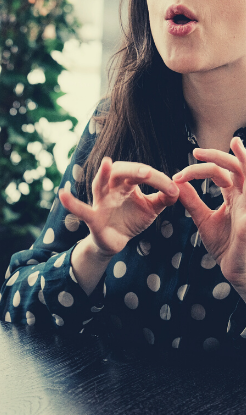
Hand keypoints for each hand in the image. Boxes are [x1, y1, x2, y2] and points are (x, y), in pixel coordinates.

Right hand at [59, 158, 178, 257]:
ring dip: (102, 174)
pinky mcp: (92, 217)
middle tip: (147, 173)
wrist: (115, 242)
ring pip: (100, 184)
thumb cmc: (131, 219)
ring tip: (106, 164)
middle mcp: (112, 188)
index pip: (142, 174)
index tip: (173, 190)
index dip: (158, 180)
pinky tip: (62, 196)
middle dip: (133, 170)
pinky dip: (72, 203)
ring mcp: (100, 201)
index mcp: (127, 183)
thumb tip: (179, 188)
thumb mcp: (151, 208)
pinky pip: (81, 210)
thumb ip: (165, 197)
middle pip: (120, 171)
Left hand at [173, 138, 245, 295]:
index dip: (200, 169)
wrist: (238, 270)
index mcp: (234, 195)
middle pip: (235, 166)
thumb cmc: (226, 246)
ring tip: (232, 145)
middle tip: (196, 153)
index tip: (178, 176)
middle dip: (216, 157)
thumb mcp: (204, 220)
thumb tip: (176, 184)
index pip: (220, 172)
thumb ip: (193, 202)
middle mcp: (245, 196)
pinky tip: (239, 170)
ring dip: (240, 158)